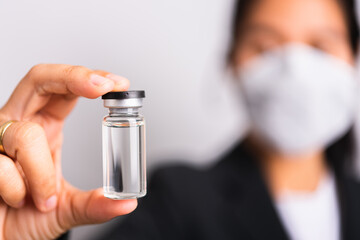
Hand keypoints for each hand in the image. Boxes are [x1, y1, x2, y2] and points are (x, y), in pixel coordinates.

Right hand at [0, 64, 136, 239]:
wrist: (0, 239)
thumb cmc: (27, 218)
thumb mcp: (68, 208)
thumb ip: (96, 204)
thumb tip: (128, 203)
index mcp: (45, 126)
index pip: (65, 90)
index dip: (89, 79)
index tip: (118, 84)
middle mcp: (21, 125)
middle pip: (40, 79)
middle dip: (73, 78)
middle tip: (101, 87)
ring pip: (25, 134)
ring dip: (41, 171)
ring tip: (46, 199)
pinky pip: (2, 166)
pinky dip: (20, 188)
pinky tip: (19, 201)